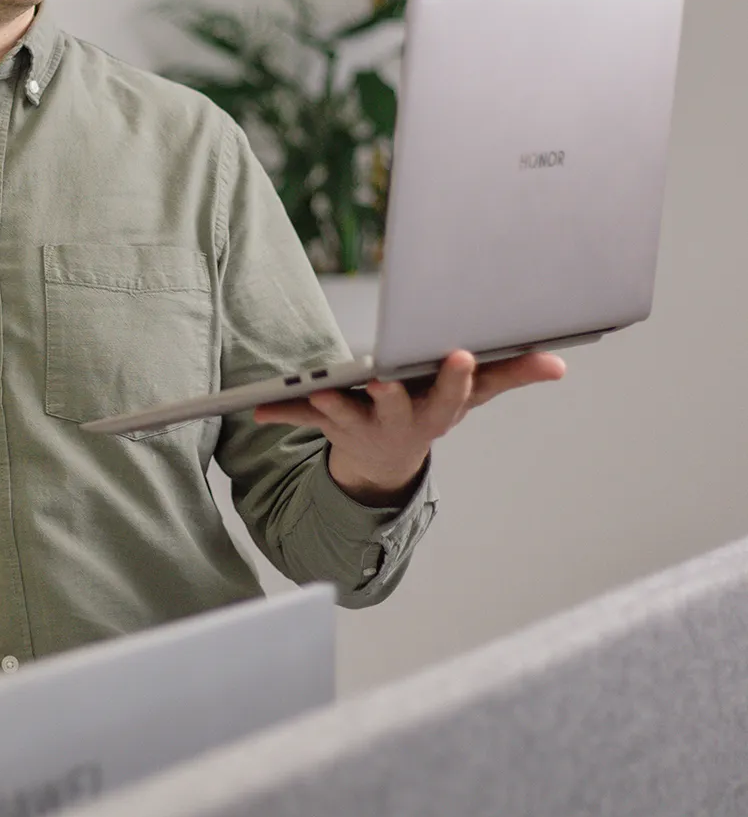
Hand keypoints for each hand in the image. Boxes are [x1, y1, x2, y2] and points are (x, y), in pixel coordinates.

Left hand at [251, 350, 566, 505]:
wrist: (386, 461)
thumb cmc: (432, 409)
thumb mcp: (473, 395)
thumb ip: (512, 373)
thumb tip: (560, 362)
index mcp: (436, 409)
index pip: (453, 393)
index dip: (455, 377)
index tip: (459, 354)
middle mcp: (399, 420)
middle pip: (396, 406)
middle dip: (390, 394)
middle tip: (382, 379)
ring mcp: (361, 424)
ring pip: (344, 413)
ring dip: (331, 404)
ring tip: (320, 391)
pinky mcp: (327, 422)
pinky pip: (300, 415)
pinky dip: (280, 411)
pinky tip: (257, 407)